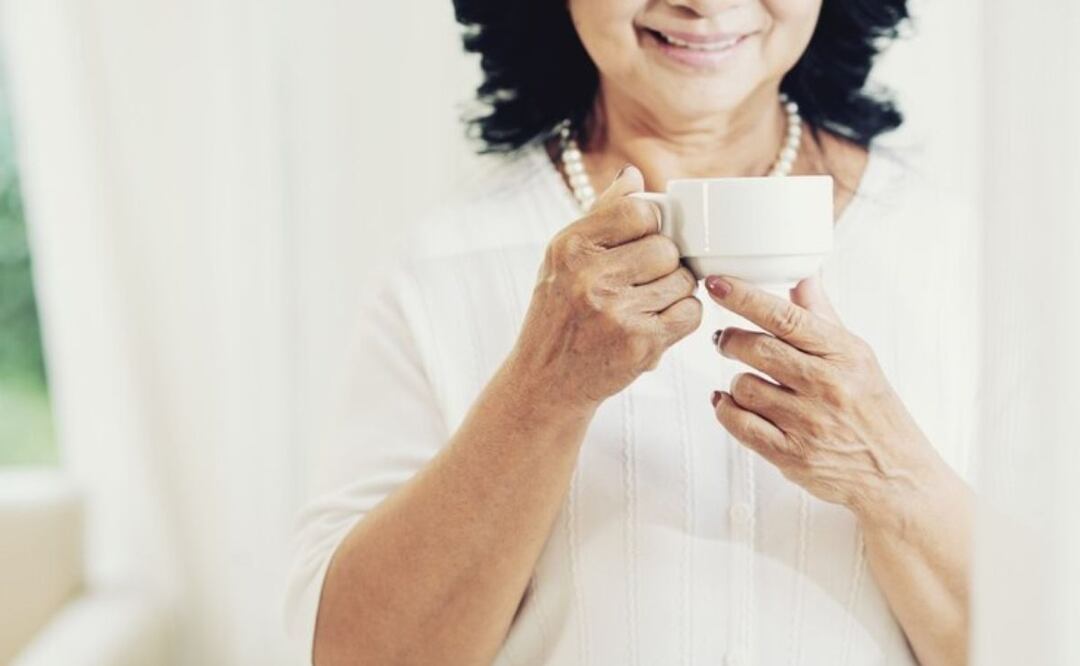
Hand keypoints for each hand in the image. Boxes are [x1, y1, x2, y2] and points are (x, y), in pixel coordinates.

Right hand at [507, 165, 702, 414]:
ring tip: (647, 302)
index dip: (650, 224)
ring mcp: (617, 313)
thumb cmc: (558, 314)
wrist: (546, 379)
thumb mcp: (562, 259)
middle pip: (665, 248)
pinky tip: (657, 321)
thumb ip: (599, 215)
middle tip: (644, 279)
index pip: (637, 211)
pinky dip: (681, 316)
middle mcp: (590, 278)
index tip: (643, 239)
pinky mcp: (641, 344)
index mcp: (570, 248)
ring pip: (683, 280)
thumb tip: (634, 175)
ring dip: (674, 290)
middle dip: (664, 262)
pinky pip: (690, 313)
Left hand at [703, 272, 949, 525]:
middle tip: (724, 339)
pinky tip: (730, 403)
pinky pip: (738, 424)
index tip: (717, 284)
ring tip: (746, 381)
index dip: (745, 297)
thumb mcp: (858, 359)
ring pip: (744, 386)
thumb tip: (802, 278)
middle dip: (730, 339)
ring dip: (735, 381)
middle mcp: (827, 386)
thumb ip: (823, 318)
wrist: (896, 476)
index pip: (786, 317)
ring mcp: (808, 423)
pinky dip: (726, 409)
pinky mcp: (791, 455)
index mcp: (845, 355)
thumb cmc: (875, 413)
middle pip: (758, 349)